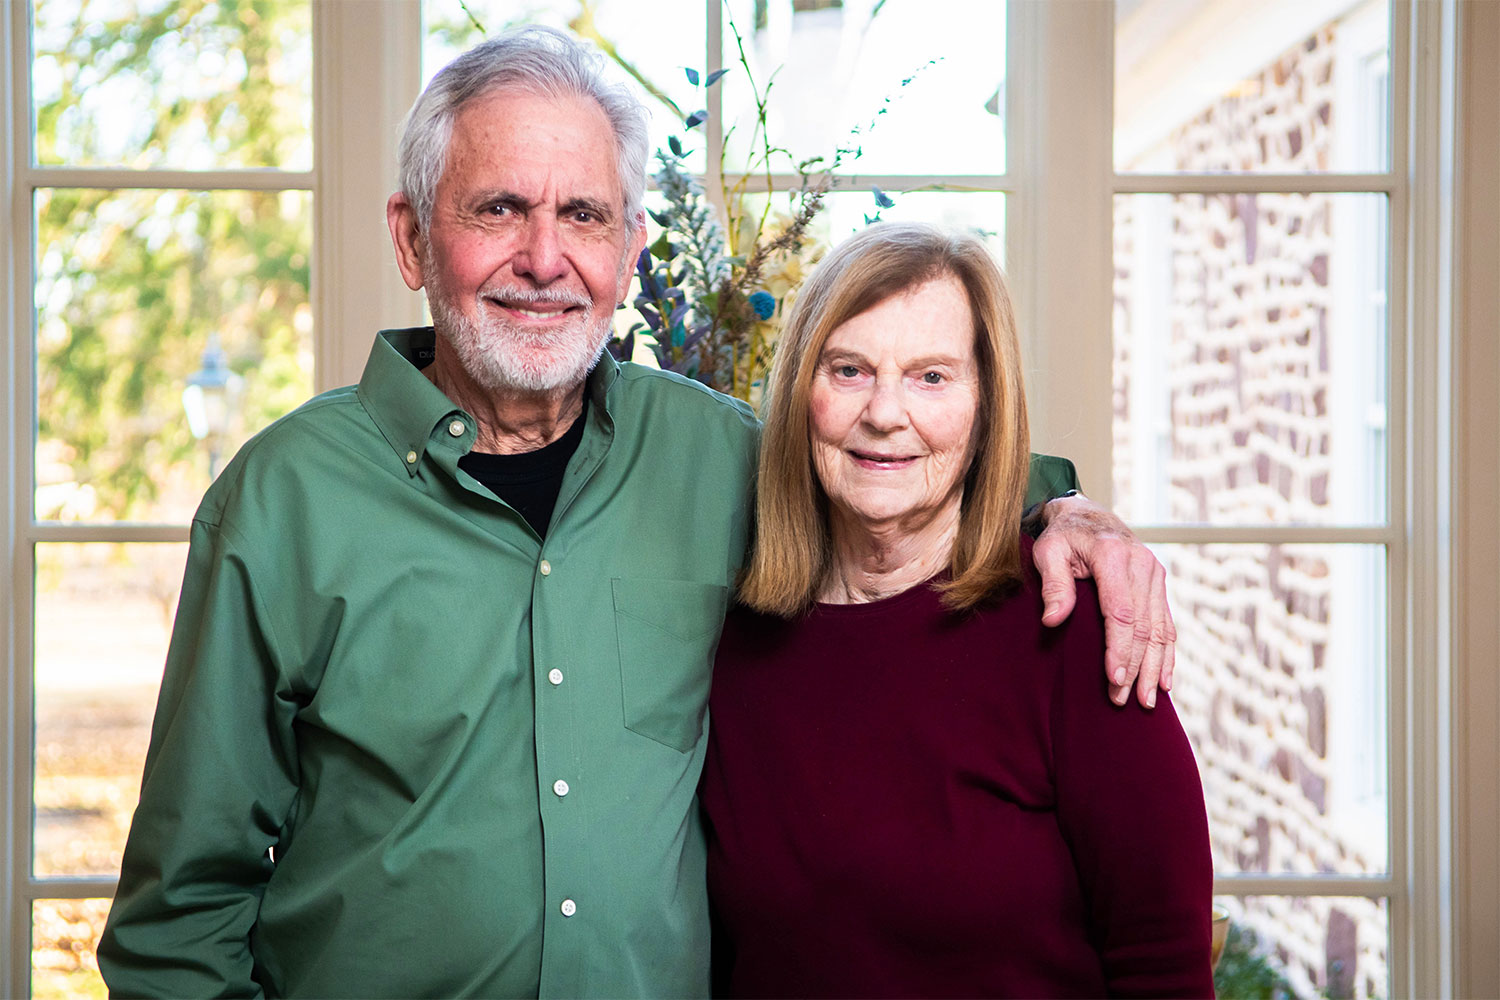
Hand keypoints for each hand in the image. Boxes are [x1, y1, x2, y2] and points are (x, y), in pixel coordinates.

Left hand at [1031, 493, 1175, 707]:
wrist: (1087, 515)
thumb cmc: (1062, 537)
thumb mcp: (1048, 552)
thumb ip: (1053, 585)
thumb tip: (1052, 620)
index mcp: (1113, 556)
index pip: (1120, 613)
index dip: (1119, 649)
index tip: (1114, 679)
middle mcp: (1142, 564)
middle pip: (1143, 626)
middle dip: (1135, 667)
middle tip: (1122, 700)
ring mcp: (1155, 573)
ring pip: (1160, 629)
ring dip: (1155, 667)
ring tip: (1147, 701)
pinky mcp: (1158, 583)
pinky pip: (1167, 623)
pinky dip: (1167, 653)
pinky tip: (1164, 680)